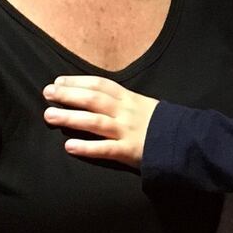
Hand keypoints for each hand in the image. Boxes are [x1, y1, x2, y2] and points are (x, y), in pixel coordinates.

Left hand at [42, 75, 158, 167]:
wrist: (185, 141)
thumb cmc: (161, 123)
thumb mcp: (143, 104)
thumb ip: (122, 101)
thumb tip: (94, 96)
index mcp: (129, 98)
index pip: (100, 85)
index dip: (77, 81)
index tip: (58, 81)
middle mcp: (126, 112)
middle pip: (93, 100)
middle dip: (68, 95)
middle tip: (47, 94)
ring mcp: (127, 131)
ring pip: (94, 122)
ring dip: (70, 118)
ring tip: (49, 116)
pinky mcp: (129, 151)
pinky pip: (105, 149)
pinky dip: (86, 147)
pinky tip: (69, 146)